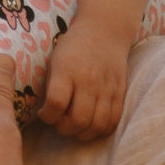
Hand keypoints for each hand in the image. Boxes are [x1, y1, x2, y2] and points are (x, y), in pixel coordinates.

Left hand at [41, 21, 128, 139]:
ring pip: (97, 124)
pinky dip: (101, 130)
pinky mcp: (120, 92)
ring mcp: (107, 87)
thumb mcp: (54, 62)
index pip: (56, 104)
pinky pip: (113, 120)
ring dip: (83, 133)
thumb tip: (47, 114)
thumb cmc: (73, 47)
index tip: (44, 115)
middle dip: (65, 129)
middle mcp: (89, 80)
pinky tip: (91, 126)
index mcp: (67, 71)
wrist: (105, 30)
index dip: (47, 116)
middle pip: (79, 119)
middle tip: (60, 124)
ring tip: (75, 128)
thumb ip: (51, 87)